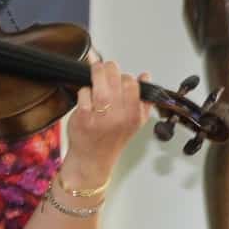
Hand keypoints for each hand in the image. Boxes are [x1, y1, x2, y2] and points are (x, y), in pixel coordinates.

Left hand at [62, 60, 146, 187]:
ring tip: (95, 71)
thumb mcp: (136, 123)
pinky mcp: (83, 117)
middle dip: (109, 68)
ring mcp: (100, 117)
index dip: (125, 77)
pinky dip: (84, 90)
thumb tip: (145, 77)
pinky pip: (84, 92)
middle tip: (105, 68)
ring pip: (99, 83)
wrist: (93, 159)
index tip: (120, 77)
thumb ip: (144, 100)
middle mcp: (118, 116)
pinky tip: (86, 95)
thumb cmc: (113, 140)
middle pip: (115, 79)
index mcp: (133, 116)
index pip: (133, 85)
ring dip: (96, 72)